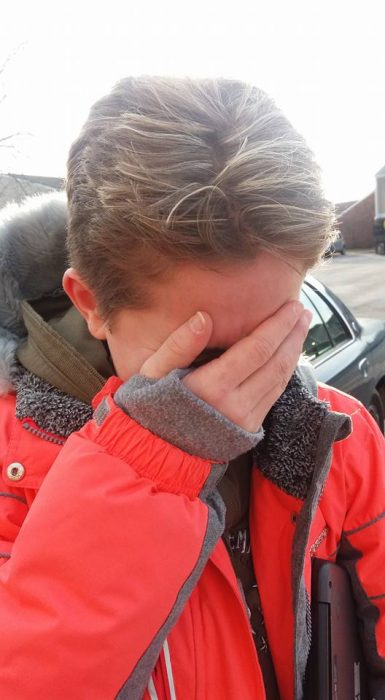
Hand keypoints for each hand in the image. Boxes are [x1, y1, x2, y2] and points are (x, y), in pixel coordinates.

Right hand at [140, 303, 311, 431]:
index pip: (256, 349)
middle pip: (275, 363)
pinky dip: (285, 372)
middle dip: (293, 335)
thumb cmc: (151, 405)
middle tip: (303, 312)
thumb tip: (203, 317)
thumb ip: (178, 344)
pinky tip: (288, 356)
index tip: (291, 306)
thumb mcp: (153, 372)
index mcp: (211, 387)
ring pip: (279, 380)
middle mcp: (234, 405)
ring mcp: (244, 420)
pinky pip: (274, 396)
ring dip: (294, 352)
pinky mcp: (249, 430)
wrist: (155, 450)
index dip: (277, 326)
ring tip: (301, 328)